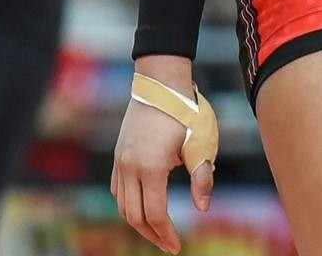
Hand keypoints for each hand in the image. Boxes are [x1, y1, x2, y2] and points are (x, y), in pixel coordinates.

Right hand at [112, 57, 213, 253]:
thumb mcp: (200, 143)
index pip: (154, 214)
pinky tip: (142, 207)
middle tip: (169, 245)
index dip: (165, 233)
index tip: (176, 246)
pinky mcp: (118, 154)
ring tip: (157, 231)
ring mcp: (120, 160)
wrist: (161, 82)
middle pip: (133, 215)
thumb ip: (202, 177)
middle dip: (151, 234)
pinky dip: (128, 204)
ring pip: (122, 204)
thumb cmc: (185, 111)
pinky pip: (117, 189)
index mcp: (150, 167)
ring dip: (138, 221)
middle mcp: (129, 167)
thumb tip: (204, 208)